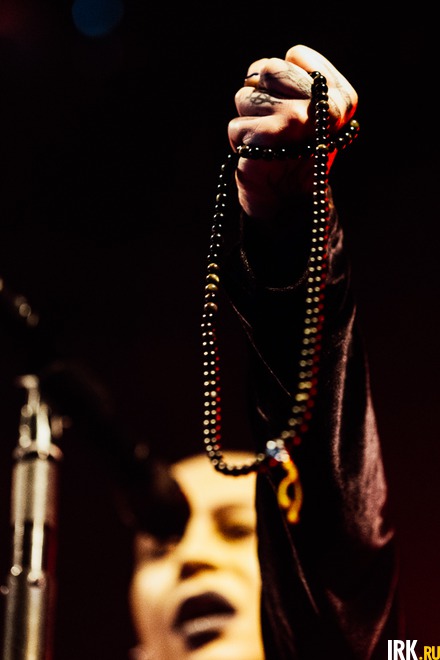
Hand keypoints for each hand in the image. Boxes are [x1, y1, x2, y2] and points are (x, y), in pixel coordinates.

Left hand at [228, 45, 357, 219]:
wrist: (290, 201)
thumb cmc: (297, 152)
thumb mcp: (309, 112)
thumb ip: (296, 82)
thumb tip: (261, 70)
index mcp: (340, 96)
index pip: (294, 55)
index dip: (282, 78)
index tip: (291, 103)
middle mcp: (321, 105)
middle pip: (267, 69)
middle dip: (261, 95)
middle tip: (275, 124)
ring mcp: (294, 121)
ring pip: (244, 97)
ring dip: (248, 120)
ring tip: (267, 141)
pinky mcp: (267, 139)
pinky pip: (235, 126)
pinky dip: (240, 142)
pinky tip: (258, 155)